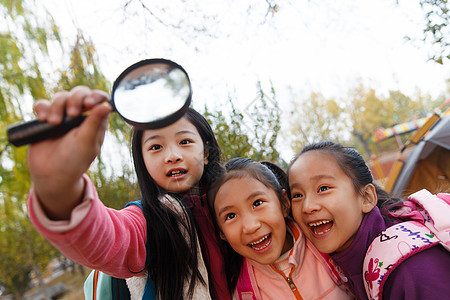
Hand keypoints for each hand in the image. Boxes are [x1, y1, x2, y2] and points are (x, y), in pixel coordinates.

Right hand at [28, 86, 111, 219]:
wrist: (51, 175)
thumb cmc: (74, 161)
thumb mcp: (86, 143)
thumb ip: (95, 123)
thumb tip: (108, 105)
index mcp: (96, 121)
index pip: (100, 99)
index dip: (95, 96)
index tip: (88, 104)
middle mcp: (81, 116)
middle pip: (79, 93)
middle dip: (74, 99)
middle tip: (71, 113)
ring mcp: (63, 116)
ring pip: (61, 96)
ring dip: (56, 105)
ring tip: (54, 123)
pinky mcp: (46, 119)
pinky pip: (43, 104)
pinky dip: (42, 108)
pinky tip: (43, 119)